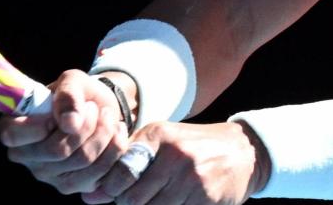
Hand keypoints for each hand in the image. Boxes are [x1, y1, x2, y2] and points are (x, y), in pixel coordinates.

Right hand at [0, 69, 133, 194]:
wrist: (102, 110)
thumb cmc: (79, 95)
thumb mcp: (73, 81)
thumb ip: (68, 94)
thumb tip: (70, 123)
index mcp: (14, 128)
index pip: (12, 136)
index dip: (40, 124)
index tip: (59, 112)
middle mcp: (26, 157)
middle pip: (57, 150)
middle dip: (86, 124)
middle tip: (94, 108)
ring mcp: (50, 176)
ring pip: (83, 159)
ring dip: (104, 131)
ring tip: (106, 116)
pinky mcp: (75, 185)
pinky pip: (101, 170)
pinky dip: (115, 146)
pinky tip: (115, 131)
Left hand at [83, 121, 270, 204]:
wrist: (243, 152)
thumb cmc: (194, 148)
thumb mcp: (163, 143)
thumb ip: (126, 164)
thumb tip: (89, 196)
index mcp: (158, 135)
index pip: (120, 171)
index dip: (111, 190)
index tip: (113, 193)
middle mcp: (173, 154)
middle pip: (132, 198)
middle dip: (128, 204)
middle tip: (135, 199)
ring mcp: (191, 177)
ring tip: (158, 198)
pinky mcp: (205, 197)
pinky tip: (175, 201)